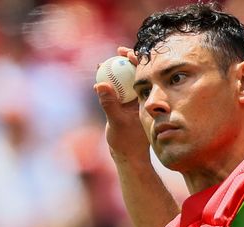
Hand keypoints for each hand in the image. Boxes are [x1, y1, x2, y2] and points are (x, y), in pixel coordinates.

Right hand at [94, 47, 147, 162]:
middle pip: (135, 75)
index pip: (143, 74)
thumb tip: (100, 84)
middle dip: (125, 62)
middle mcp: (140, 100)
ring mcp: (132, 105)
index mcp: (144, 100)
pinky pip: (116, 93)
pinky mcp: (123, 110)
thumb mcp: (116, 121)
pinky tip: (98, 82)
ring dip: (114, 73)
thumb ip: (109, 103)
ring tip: (101, 66)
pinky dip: (108, 86)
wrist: (129, 157)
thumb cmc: (127, 142)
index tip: (125, 52)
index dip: (136, 59)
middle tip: (116, 52)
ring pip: (124, 83)